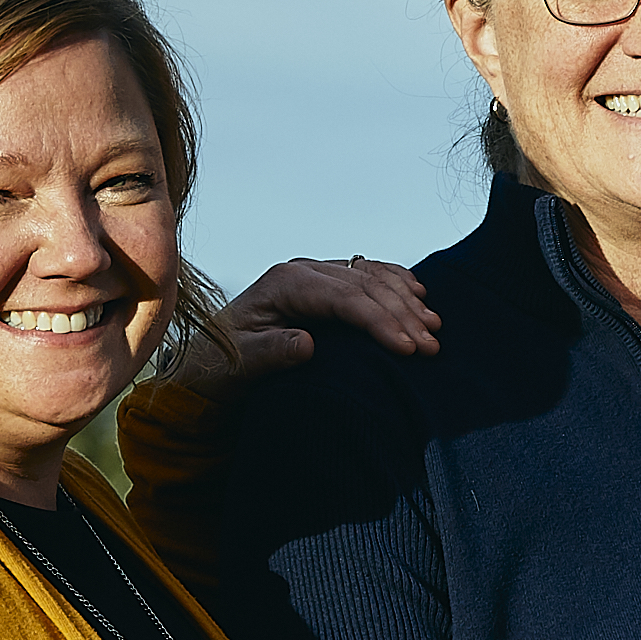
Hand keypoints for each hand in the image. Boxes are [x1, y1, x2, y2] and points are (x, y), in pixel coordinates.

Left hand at [167, 256, 441, 401]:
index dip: (379, 320)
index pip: (344, 297)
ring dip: (405, 301)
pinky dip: (396, 284)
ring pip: (371, 278)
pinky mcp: (324, 286)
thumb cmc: (222, 368)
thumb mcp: (239, 366)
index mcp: (284, 283)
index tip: (407, 348)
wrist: (207, 366)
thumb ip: (270, 353)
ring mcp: (315, 274)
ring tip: (434, 328)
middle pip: (365, 286)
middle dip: (402, 316)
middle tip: (431, 347)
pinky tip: (420, 297)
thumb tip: (307, 343)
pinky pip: (368, 276)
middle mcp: (302, 271)